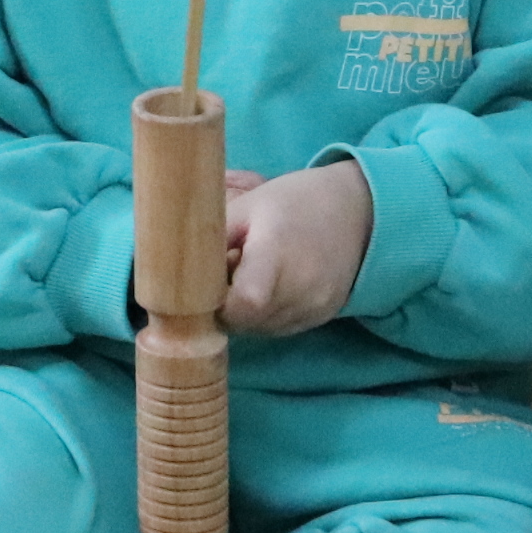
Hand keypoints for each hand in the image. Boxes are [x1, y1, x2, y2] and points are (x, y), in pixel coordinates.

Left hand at [217, 161, 373, 335]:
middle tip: (230, 272)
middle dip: (226, 306)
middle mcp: (301, 288)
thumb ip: (212, 239)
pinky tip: (272, 284)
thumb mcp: (247, 206)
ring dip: (246, 312)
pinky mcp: (321, 318)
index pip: (245, 302)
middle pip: (246, 322)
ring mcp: (314, 308)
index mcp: (278, 253)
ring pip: (260, 330)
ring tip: (253, 274)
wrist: (358, 212)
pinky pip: (279, 328)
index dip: (218, 303)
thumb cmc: (294, 202)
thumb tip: (172, 269)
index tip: (209, 283)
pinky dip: (266, 314)